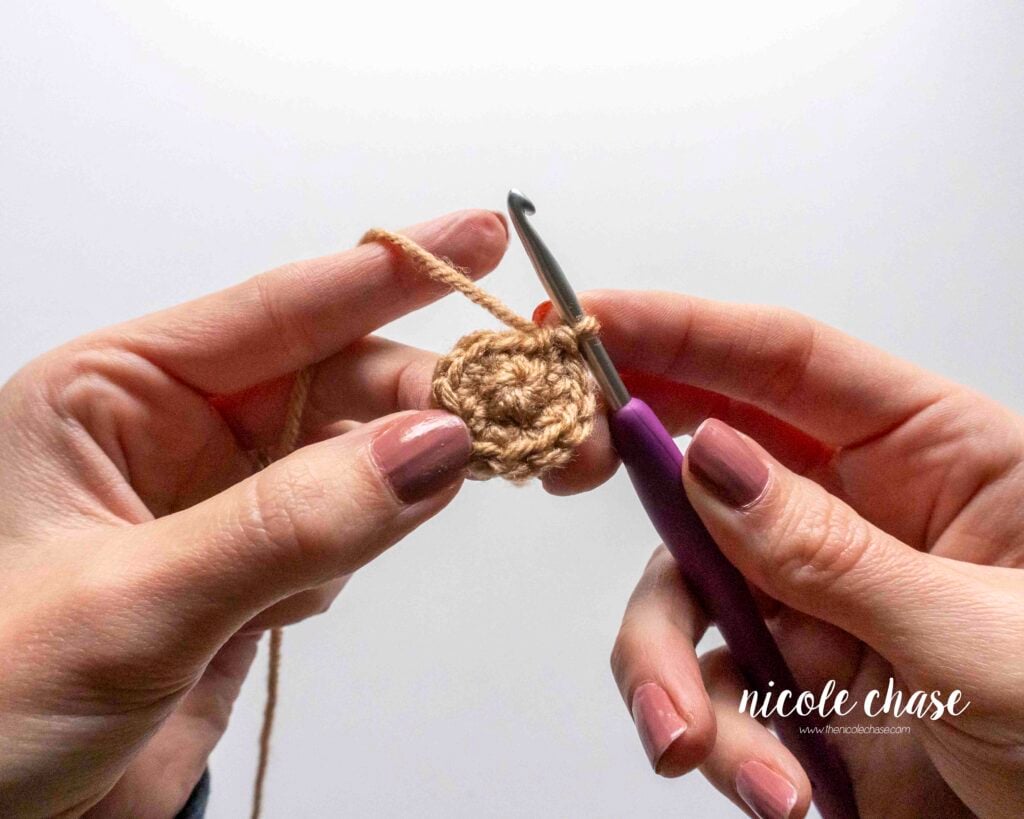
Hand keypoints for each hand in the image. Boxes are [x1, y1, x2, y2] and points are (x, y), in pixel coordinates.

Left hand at [0, 210, 507, 816]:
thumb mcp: (134, 602)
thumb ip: (289, 522)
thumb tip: (432, 445)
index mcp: (115, 394)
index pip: (277, 311)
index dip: (386, 272)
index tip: (481, 236)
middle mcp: (175, 433)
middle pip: (337, 382)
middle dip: (430, 396)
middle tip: (519, 413)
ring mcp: (224, 501)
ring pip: (355, 455)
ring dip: (417, 467)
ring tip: (485, 469)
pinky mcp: (258, 568)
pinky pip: (349, 529)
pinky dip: (374, 539)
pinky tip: (325, 583)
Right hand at [542, 291, 1023, 817]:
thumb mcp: (981, 636)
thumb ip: (836, 553)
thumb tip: (710, 461)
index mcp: (933, 453)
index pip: (786, 362)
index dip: (682, 329)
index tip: (589, 321)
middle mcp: (857, 512)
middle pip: (708, 455)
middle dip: (628, 466)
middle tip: (566, 470)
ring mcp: (811, 598)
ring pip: (684, 591)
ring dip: (667, 667)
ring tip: (688, 740)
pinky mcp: (786, 683)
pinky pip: (705, 687)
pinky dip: (711, 738)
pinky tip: (772, 791)